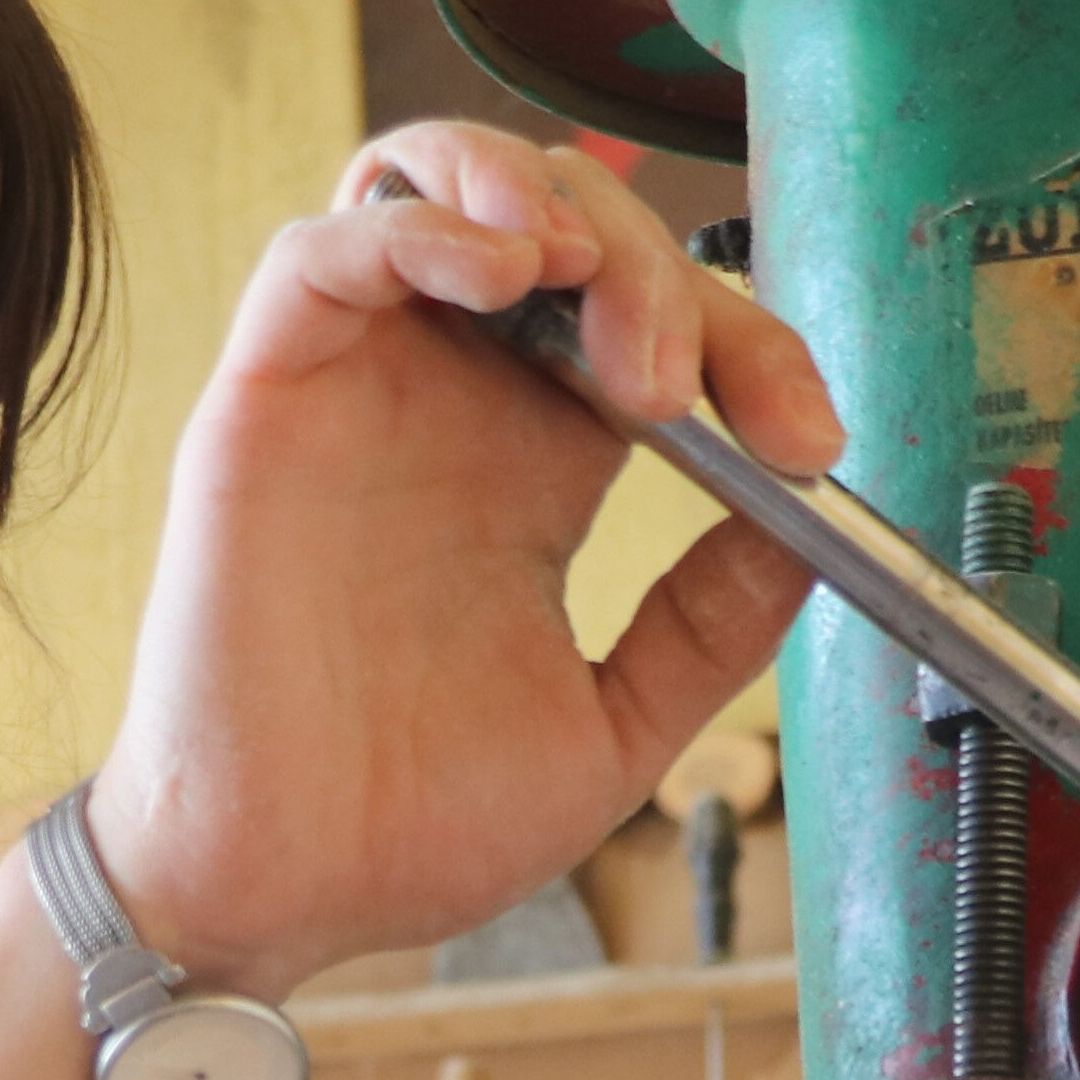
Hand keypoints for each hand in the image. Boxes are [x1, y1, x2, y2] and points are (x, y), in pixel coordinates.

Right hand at [83, 123, 841, 995]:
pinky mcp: (266, 398)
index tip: (810, 441)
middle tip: (677, 388)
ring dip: (533, 194)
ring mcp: (357, 390)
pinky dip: (419, 222)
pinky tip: (497, 269)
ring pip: (439, 185)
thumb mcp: (614, 729)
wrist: (280, 894)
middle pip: (566, 227)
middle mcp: (449, 402)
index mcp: (535, 465)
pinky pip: (326, 249)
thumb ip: (708, 625)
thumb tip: (813, 532)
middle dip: (653, 272)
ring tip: (580, 271)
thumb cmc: (410, 826)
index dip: (752, 350)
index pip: (659, 326)